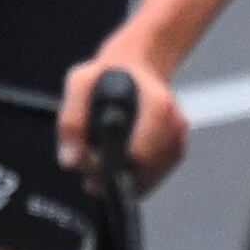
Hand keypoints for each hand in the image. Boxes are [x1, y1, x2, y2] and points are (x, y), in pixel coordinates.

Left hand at [60, 42, 189, 180]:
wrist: (135, 68)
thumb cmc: (106, 76)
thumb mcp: (80, 83)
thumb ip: (72, 120)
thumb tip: (71, 161)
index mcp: (158, 106)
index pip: (139, 155)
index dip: (109, 165)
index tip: (90, 160)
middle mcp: (175, 124)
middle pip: (142, 172)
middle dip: (112, 176)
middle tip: (89, 166)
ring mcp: (178, 139)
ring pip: (147, 180)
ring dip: (121, 179)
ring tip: (100, 162)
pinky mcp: (176, 151)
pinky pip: (151, 179)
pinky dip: (131, 178)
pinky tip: (115, 164)